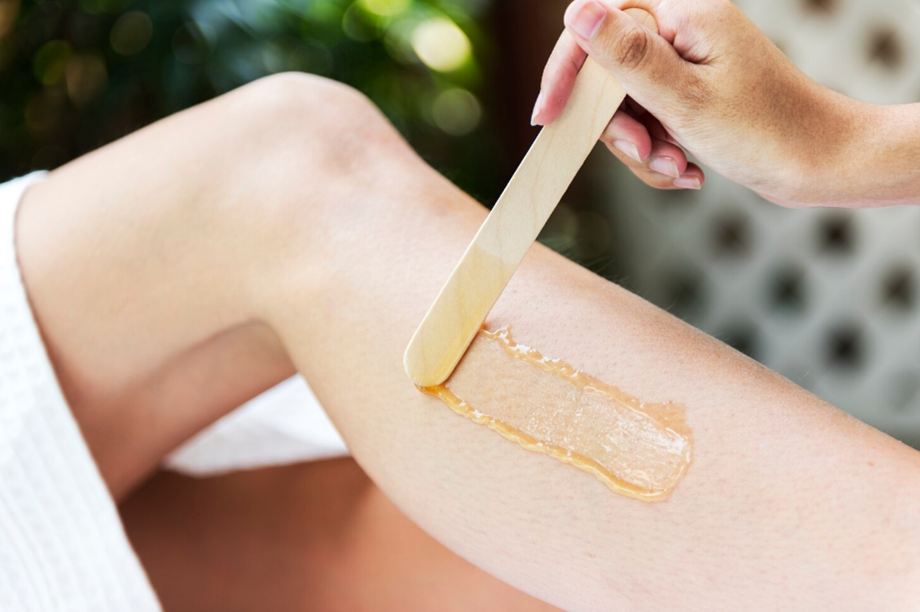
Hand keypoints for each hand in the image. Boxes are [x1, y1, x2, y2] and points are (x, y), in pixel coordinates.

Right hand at [532, 0, 882, 206]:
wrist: (822, 164)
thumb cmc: (768, 132)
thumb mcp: (686, 98)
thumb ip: (627, 55)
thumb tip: (576, 11)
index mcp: (684, 14)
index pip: (597, 26)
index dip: (566, 72)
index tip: (548, 117)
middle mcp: (682, 31)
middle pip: (607, 75)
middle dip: (619, 127)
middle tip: (648, 153)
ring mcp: (686, 64)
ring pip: (624, 107)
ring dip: (643, 149)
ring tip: (679, 168)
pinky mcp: (690, 94)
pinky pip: (647, 124)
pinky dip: (659, 154)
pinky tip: (688, 171)